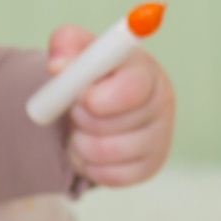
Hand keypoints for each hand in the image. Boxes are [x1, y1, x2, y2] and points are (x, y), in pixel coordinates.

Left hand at [47, 25, 174, 186]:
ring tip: (81, 128)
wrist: (98, 104)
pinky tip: (90, 147)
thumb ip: (66, 44)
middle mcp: (162, 103)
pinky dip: (88, 165)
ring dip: (80, 143)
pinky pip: (107, 176)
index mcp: (146, 71)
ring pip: (106, 152)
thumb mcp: (76, 49)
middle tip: (75, 109)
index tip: (80, 98)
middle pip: (114, 124)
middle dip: (82, 118)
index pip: (132, 87)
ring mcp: (160, 139)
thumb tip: (58, 66)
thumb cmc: (91, 73)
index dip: (98, 97)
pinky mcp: (149, 168)